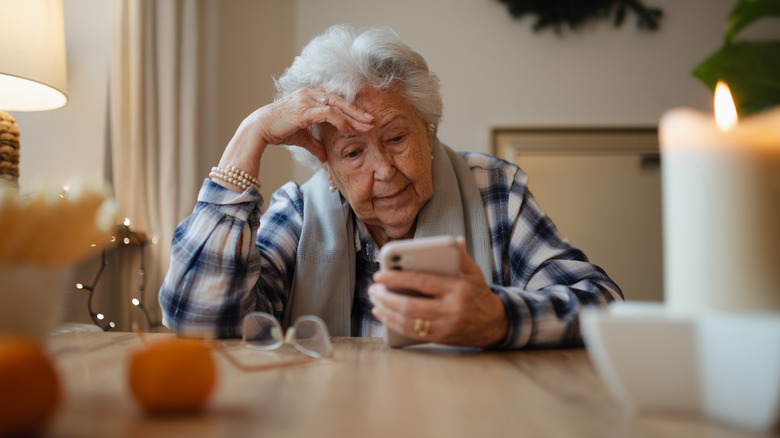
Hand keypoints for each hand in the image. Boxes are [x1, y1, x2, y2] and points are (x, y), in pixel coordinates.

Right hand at [217, 88, 373, 180]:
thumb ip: (315, 144)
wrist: (259, 129)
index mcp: (309, 95)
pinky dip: (341, 120)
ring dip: (353, 116)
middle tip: (372, 121)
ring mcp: (307, 99)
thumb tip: (324, 156)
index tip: (363, 116)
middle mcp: (309, 93)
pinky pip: (328, 113)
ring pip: (337, 105)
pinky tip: (349, 129)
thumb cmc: (277, 131)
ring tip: (366, 126)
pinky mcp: (305, 109)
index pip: (335, 98)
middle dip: (358, 111)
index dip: (351, 106)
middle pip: (340, 100)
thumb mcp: (301, 137)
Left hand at [368, 237, 508, 347]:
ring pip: (407, 321)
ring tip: (374, 300)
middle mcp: (450, 309)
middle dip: (386, 297)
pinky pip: (410, 333)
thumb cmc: (478, 294)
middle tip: (373, 289)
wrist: (494, 325)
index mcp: (457, 289)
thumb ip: (461, 256)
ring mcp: (444, 327)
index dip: (398, 279)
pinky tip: (382, 314)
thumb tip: (455, 240)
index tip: (379, 275)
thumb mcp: (474, 273)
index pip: (422, 283)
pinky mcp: (439, 338)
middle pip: (410, 306)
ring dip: (386, 311)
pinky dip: (393, 324)